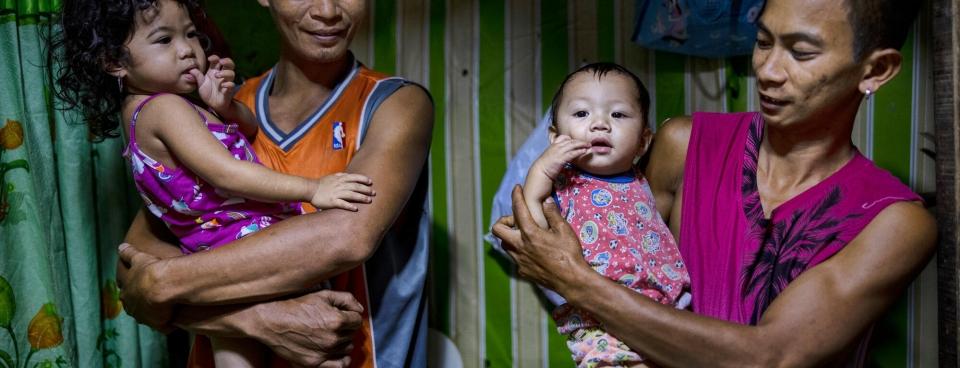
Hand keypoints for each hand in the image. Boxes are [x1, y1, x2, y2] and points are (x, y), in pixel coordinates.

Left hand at [117, 243, 175, 331]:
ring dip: (157, 315)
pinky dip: (170, 324)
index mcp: (126, 292)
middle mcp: (132, 307)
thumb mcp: (138, 257)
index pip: (127, 294)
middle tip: (153, 302)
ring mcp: (145, 317)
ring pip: (150, 318)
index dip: (135, 291)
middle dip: (143, 305)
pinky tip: (176, 319)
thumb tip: (120, 246)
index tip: (142, 289)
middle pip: (136, 308)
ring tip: (167, 310)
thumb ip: (128, 253)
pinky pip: (165, 326)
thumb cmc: (150, 269)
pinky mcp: (159, 323)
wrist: (162, 284)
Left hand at [192, 55, 237, 114]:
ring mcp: (226, 82)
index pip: (217, 61)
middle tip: (221, 62)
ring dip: (225, 72)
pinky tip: (223, 86)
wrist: (213, 105)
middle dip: (227, 61)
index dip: (215, 58)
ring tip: (217, 75)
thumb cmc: (208, 93)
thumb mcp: (200, 84)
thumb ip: (197, 76)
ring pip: (231, 73)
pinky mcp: (229, 90)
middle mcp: (221, 75)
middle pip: (229, 64)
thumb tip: (191, 69)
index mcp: (214, 71)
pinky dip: (228, 84)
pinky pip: (232, 85)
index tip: (209, 59)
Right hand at [249, 290, 363, 366]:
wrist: (270, 321)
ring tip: (331, 335)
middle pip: (352, 334)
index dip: (351, 316)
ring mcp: (323, 353)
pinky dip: (341, 359)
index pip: (357, 320)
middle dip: (346, 328)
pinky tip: (336, 352)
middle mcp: (332, 339)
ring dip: (343, 342)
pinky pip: (339, 365)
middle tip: (334, 323)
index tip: (343, 314)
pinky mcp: (314, 363)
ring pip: (347, 349)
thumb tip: (360, 310)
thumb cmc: (296, 305)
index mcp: (336, 320)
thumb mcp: (322, 294)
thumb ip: (346, 299)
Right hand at [310, 173, 375, 210]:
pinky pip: (342, 204)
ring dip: (361, 197)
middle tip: (374, 193)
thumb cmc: (322, 184)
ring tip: (369, 200)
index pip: (354, 177)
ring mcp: (336, 193)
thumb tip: (350, 175)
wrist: (310, 189)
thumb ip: (341, 176)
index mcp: (340, 179)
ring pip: (351, 194)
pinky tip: (356, 209)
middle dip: (366, 189)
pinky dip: (350, 206)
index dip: (363, 179)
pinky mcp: (332, 201)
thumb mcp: (332, 177)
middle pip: (356, 186)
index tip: (370, 182)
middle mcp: (340, 185)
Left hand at [491, 185, 587, 291]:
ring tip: (524, 235)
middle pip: (497, 230)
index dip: (516, 196)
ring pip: (505, 245)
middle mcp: (519, 247)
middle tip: (516, 220)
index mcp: (529, 233)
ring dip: (510, 237)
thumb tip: (546, 200)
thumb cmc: (569, 254)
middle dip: (503, 221)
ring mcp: (519, 261)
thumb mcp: (564, 230)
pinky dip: (519, 251)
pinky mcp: (522, 272)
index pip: (518, 209)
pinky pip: (515, 258)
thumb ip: (552, 213)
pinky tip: (532, 251)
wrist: (572, 281)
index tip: (516, 188)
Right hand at [531, 135, 588, 180]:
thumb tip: (562, 154)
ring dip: (582, 145)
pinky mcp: (561, 158)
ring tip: (588, 146)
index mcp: (553, 145)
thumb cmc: (545, 166)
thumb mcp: (550, 156)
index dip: (571, 139)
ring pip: (573, 145)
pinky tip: (584, 151)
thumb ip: (556, 153)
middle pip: (571, 141)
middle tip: (587, 143)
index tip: (577, 142)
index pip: (564, 137)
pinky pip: (572, 153)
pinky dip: (579, 151)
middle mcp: (557, 146)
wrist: (540, 171)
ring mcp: (559, 152)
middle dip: (580, 141)